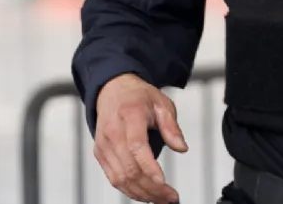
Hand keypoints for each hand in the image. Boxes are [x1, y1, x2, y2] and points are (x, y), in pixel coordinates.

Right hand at [93, 73, 187, 202]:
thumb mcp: (162, 103)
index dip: (150, 168)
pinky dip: (129, 190)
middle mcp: (113, 132)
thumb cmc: (138, 97)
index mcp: (130, 115)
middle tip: (170, 197)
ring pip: (120, 178)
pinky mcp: (100, 154)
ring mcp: (104, 145)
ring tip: (161, 199)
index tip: (164, 183)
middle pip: (129, 168)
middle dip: (151, 188)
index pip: (137, 147)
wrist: (113, 90)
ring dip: (141, 194)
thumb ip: (172, 126)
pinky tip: (145, 194)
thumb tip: (182, 148)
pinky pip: (114, 178)